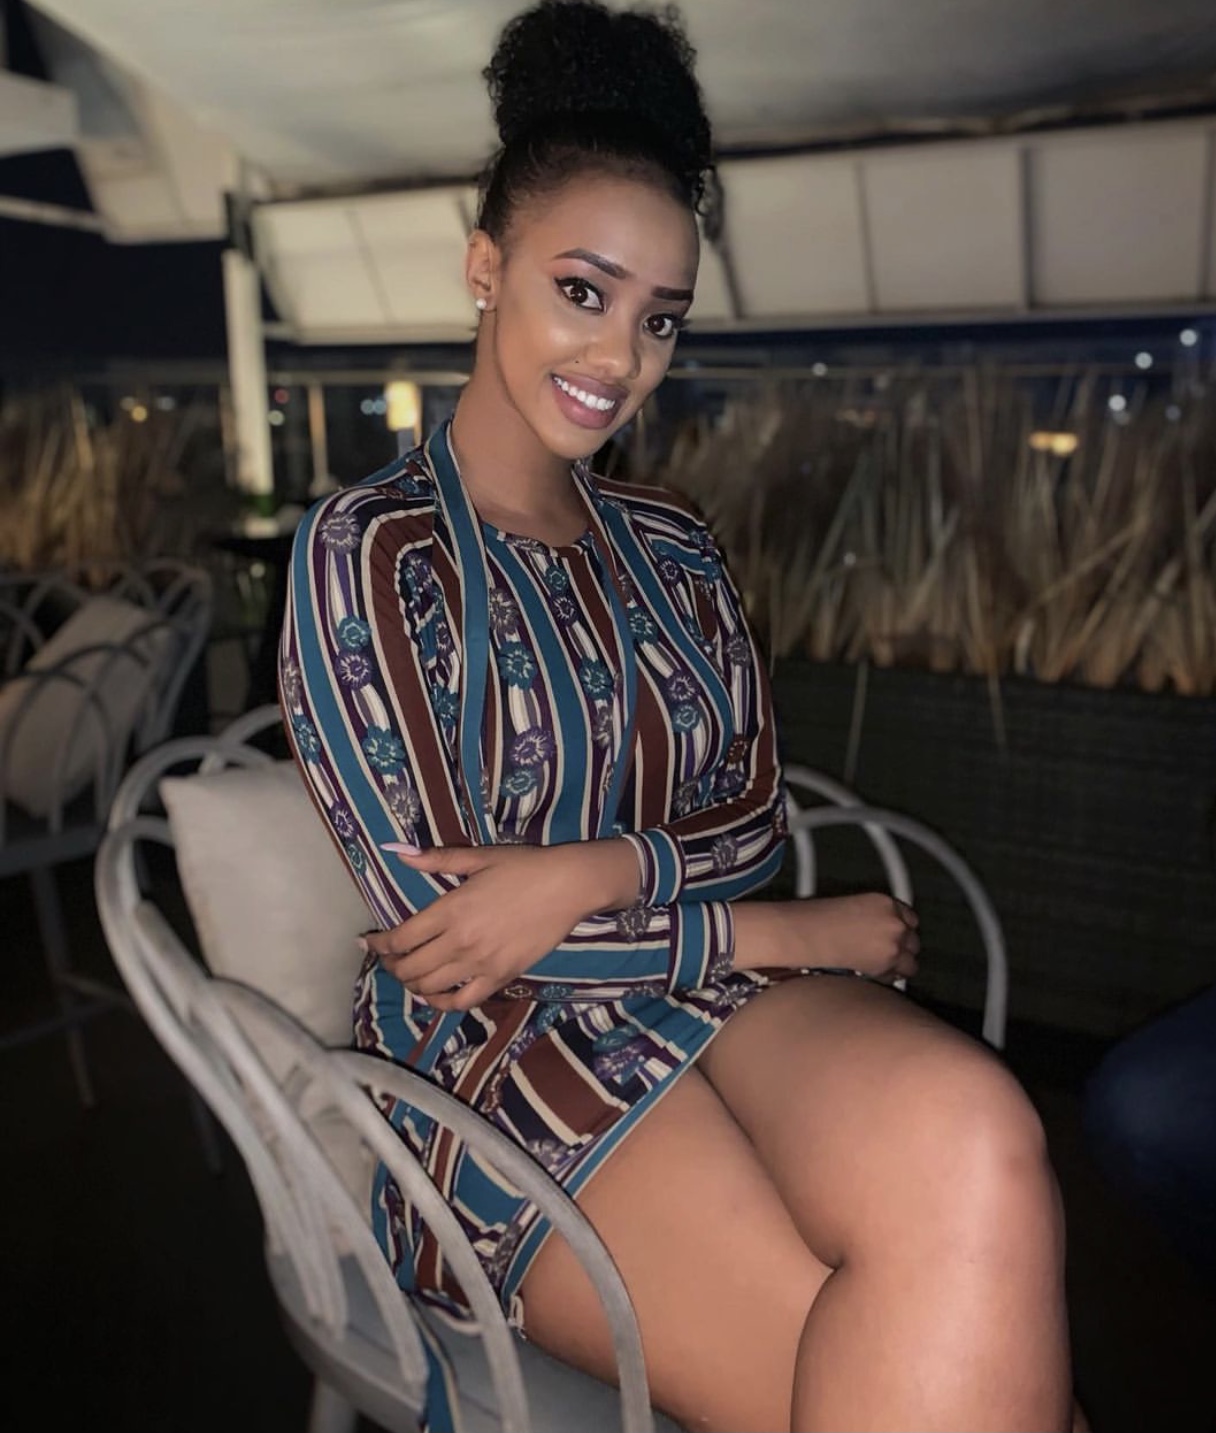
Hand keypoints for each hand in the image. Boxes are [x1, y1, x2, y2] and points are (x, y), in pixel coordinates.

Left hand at [362, 843, 603, 1011]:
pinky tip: (436, 993)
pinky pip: (463, 1001)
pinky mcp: (501, 977)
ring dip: (412, 983)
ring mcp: (481, 964)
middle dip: (391, 965)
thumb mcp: (478, 858)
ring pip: (430, 987)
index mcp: (450, 910)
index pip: (400, 938)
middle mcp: (460, 941)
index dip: (379, 944)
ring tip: (409, 974)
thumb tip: (398, 852)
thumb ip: (436, 859)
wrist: (568, 885)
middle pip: (410, 967)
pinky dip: (442, 1002)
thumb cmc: (523, 866)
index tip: (369, 941)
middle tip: (388, 958)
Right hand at [785, 893, 919, 983]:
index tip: (896, 936)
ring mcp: (893, 944)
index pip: (910, 918)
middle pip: (914, 940)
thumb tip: (882, 932)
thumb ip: (875, 917)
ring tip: (879, 968)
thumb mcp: (853, 907)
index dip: (902, 930)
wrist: (806, 933)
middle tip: (885, 954)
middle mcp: (894, 922)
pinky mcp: (886, 965)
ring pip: (911, 963)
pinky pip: (898, 976)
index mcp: (886, 902)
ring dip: (899, 965)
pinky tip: (872, 975)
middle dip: (902, 948)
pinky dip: (889, 978)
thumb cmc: (818, 919)